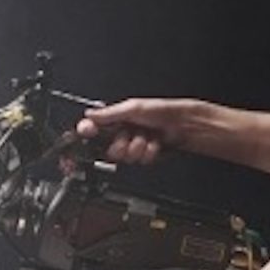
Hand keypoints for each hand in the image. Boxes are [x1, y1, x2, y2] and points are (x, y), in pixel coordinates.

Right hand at [76, 98, 195, 164]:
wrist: (183, 125)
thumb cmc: (161, 112)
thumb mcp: (133, 108)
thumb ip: (109, 114)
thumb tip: (89, 115)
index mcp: (116, 120)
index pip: (94, 130)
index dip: (87, 134)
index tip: (86, 134)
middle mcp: (122, 134)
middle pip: (109, 151)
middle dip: (121, 144)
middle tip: (130, 136)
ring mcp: (133, 147)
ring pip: (125, 158)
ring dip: (138, 147)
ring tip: (147, 137)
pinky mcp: (143, 157)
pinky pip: (139, 161)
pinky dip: (149, 152)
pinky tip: (154, 143)